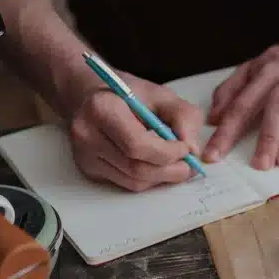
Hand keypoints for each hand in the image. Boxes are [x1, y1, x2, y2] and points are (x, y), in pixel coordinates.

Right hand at [67, 72, 204, 192]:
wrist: (95, 96)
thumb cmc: (131, 94)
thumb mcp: (163, 95)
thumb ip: (184, 118)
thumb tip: (193, 151)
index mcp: (102, 109)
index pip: (137, 145)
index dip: (168, 152)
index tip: (186, 149)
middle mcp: (87, 134)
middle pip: (136, 168)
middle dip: (170, 171)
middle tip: (190, 165)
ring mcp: (85, 155)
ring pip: (133, 181)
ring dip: (162, 177)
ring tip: (176, 164)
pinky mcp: (90, 169)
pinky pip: (126, 184)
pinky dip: (149, 179)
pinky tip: (156, 165)